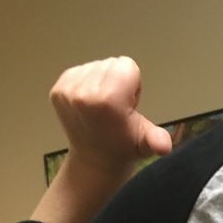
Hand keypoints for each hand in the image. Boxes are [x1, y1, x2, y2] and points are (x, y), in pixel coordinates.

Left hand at [49, 56, 171, 177]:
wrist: (94, 159)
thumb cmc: (124, 146)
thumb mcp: (146, 143)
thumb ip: (157, 140)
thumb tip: (164, 147)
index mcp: (108, 99)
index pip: (128, 65)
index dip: (133, 85)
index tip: (128, 105)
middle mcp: (84, 91)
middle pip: (112, 63)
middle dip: (118, 81)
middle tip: (117, 107)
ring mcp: (68, 90)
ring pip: (96, 66)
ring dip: (103, 81)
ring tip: (103, 106)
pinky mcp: (58, 89)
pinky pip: (80, 71)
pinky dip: (88, 83)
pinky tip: (90, 104)